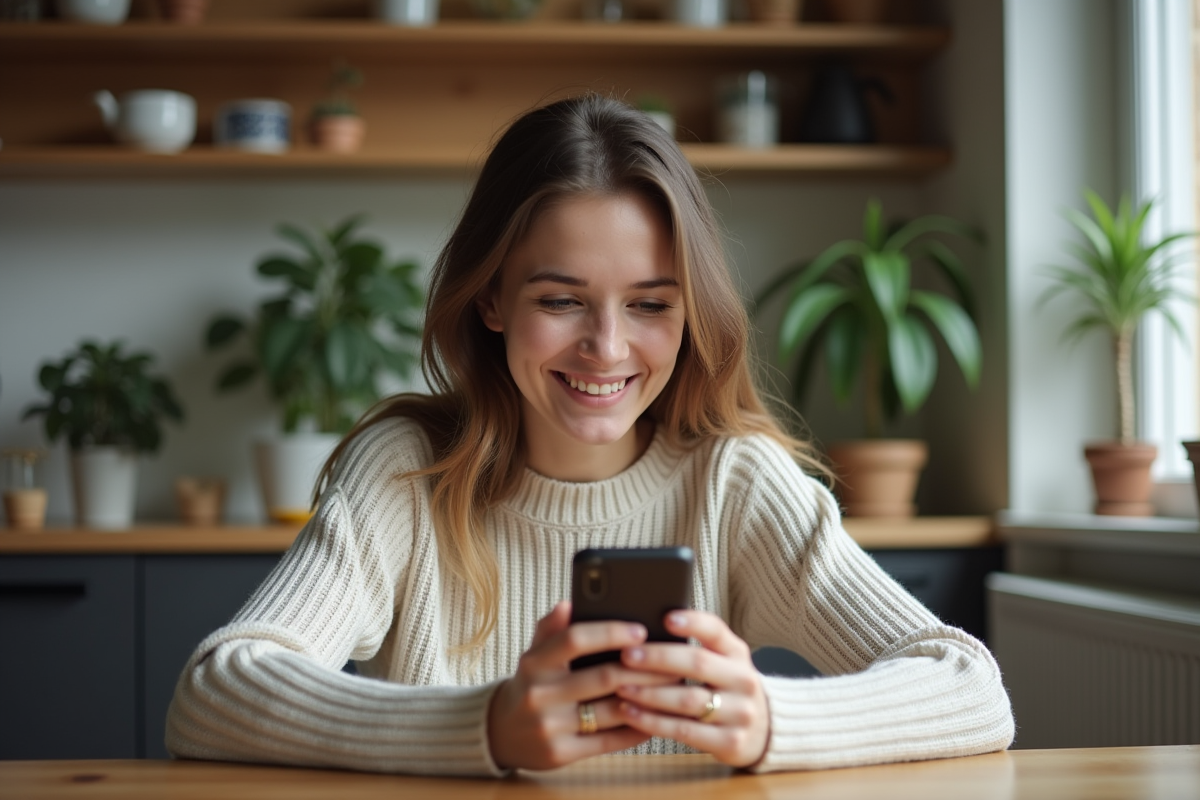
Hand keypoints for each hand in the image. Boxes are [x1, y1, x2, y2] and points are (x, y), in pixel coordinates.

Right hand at [486, 601, 677, 770]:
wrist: (502, 731)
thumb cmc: (531, 683)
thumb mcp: (534, 653)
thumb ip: (550, 628)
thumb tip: (568, 603)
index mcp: (534, 662)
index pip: (575, 639)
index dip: (610, 633)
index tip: (641, 630)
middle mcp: (539, 694)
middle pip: (604, 676)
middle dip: (646, 668)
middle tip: (674, 660)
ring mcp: (550, 726)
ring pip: (613, 710)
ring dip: (649, 698)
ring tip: (672, 686)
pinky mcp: (561, 754)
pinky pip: (609, 741)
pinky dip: (636, 728)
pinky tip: (655, 716)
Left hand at [612, 610, 769, 767]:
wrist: (762, 732)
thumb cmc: (727, 689)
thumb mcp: (723, 662)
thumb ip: (697, 646)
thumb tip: (645, 630)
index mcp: (737, 653)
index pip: (717, 630)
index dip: (693, 623)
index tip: (666, 618)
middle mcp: (743, 680)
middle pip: (698, 663)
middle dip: (658, 659)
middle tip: (627, 655)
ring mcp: (740, 713)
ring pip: (688, 700)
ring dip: (649, 693)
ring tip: (621, 686)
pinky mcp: (730, 742)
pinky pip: (684, 731)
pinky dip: (653, 722)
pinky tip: (631, 713)